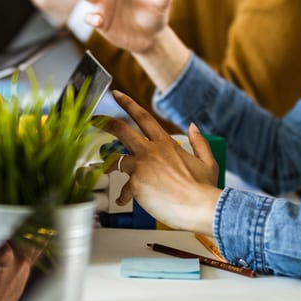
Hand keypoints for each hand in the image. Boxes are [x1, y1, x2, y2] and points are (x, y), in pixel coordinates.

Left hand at [104, 90, 220, 233]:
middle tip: (93, 119)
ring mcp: (142, 167)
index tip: (116, 94)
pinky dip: (122, 196)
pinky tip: (123, 201)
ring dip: (108, 165)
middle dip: (104, 122)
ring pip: (115, 159)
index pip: (143, 117)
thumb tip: (193, 126)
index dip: (127, 103)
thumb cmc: (205, 189)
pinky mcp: (137, 184)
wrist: (200, 206)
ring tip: (105, 170)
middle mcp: (151, 151)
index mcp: (166, 144)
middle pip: (121, 129)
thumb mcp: (207, 162)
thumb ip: (199, 142)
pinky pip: (122, 189)